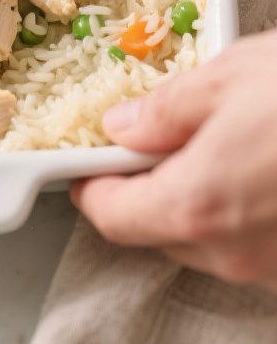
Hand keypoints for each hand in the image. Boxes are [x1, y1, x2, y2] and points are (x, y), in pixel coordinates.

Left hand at [71, 31, 276, 288]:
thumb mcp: (229, 76)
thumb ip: (165, 110)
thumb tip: (123, 127)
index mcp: (197, 204)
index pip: (113, 217)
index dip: (91, 186)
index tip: (86, 163)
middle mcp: (233, 252)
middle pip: (158, 233)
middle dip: (148, 189)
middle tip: (153, 139)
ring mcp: (273, 267)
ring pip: (209, 242)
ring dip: (200, 199)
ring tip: (221, 140)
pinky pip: (254, 244)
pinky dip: (245, 210)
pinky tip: (264, 163)